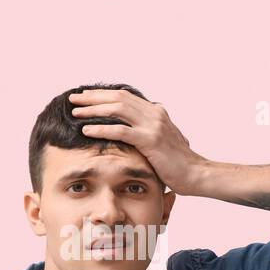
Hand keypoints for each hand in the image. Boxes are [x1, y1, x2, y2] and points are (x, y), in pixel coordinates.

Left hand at [69, 89, 209, 194]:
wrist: (196, 174)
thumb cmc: (178, 163)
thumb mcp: (163, 141)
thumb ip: (149, 132)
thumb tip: (136, 131)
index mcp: (156, 112)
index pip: (125, 96)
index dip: (103, 94)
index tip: (85, 96)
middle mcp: (154, 114)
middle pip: (118, 98)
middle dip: (93, 97)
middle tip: (73, 98)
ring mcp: (153, 126)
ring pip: (117, 110)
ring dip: (93, 109)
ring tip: (76, 112)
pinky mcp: (150, 140)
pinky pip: (121, 131)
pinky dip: (102, 128)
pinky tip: (87, 130)